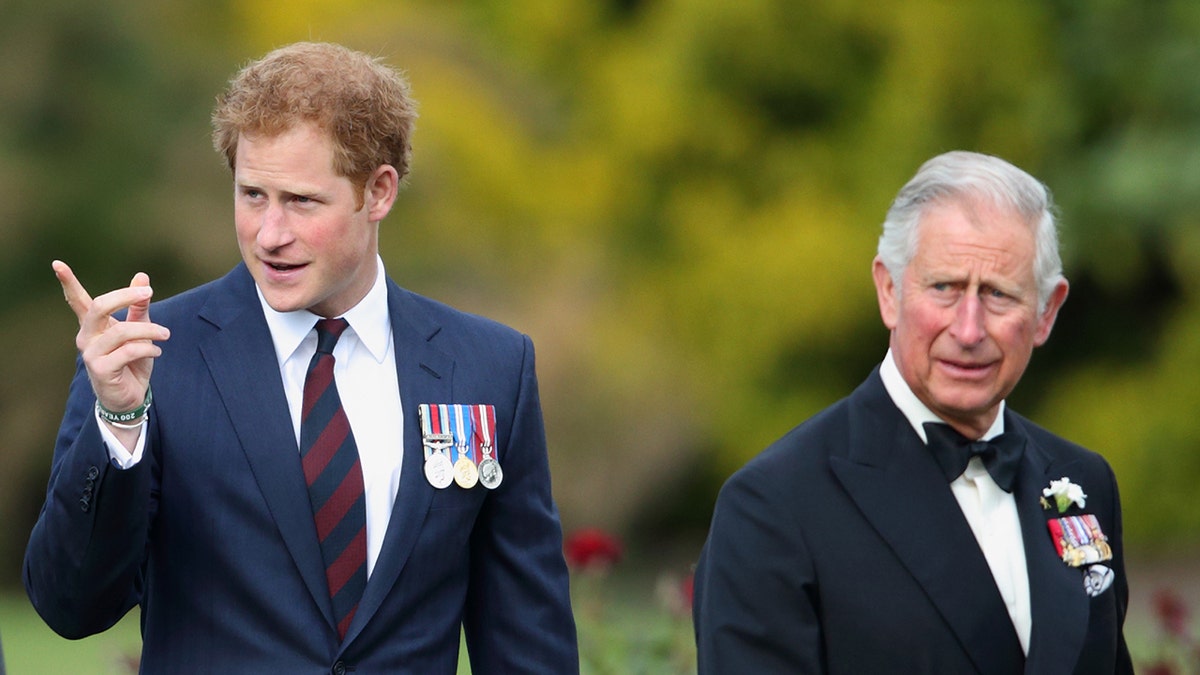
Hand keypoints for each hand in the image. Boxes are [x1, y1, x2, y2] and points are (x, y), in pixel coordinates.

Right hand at [54, 260, 170, 417]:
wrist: (130, 397)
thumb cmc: (132, 362)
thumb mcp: (139, 330)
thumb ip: (139, 307)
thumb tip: (142, 277)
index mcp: (93, 325)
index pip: (77, 301)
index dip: (67, 282)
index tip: (57, 263)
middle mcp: (86, 337)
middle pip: (99, 307)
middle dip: (125, 296)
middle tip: (149, 292)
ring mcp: (91, 354)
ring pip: (120, 331)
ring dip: (149, 329)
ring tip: (165, 334)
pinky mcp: (101, 369)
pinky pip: (128, 351)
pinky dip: (148, 348)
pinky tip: (157, 351)